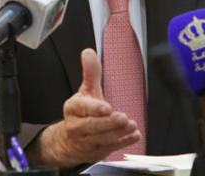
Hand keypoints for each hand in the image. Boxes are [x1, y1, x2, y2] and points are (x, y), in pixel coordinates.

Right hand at [26, 48, 140, 168]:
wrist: (70, 139)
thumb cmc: (82, 112)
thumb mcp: (86, 90)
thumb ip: (90, 72)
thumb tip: (88, 53)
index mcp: (72, 109)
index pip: (82, 108)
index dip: (95, 108)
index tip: (107, 107)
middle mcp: (76, 127)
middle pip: (93, 126)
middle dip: (109, 123)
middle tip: (123, 118)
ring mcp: (85, 142)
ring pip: (102, 139)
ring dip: (119, 133)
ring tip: (132, 125)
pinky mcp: (95, 152)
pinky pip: (110, 148)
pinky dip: (123, 142)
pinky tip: (134, 136)